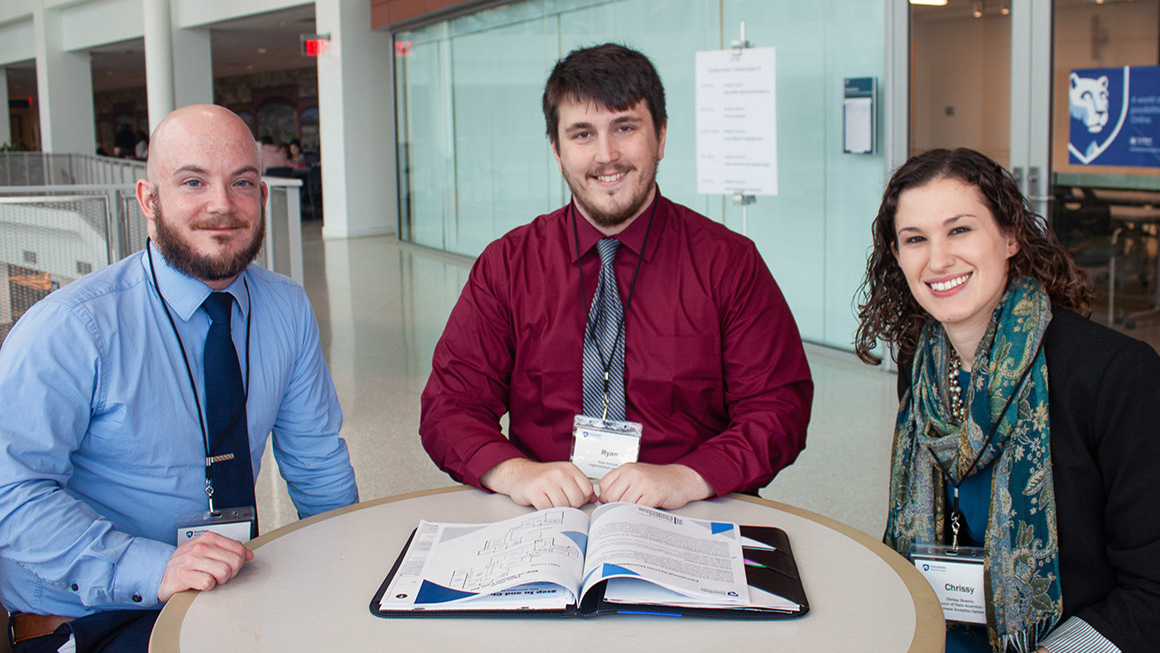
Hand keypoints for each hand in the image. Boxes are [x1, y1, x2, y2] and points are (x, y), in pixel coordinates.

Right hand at [158, 532, 253, 601]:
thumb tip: (249, 554)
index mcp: (208, 538)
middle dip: (231, 573)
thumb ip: (229, 550)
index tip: (230, 566)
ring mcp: (190, 560)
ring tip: (210, 579)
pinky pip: (208, 582)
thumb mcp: (208, 552)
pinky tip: (200, 584)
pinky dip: (207, 587)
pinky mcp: (182, 575)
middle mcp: (199, 547)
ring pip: (224, 572)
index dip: (239, 562)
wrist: (162, 575)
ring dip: (219, 580)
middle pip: (234, 562)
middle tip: (220, 576)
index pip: (239, 549)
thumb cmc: (187, 564)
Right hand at [480, 458, 594, 509]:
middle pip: (577, 500)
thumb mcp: (564, 476)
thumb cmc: (543, 477)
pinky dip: (546, 511)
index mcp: (570, 469)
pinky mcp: (535, 491)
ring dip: (558, 509)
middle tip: (561, 502)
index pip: (588, 490)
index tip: (573, 499)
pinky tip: (543, 503)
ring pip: (563, 506)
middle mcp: (559, 473)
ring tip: (551, 502)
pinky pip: (548, 509)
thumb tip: (594, 499)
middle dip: (571, 505)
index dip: (582, 499)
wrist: (519, 474)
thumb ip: (579, 486)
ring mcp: (547, 481)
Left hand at [598, 463, 713, 509]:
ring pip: (623, 503)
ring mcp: (642, 483)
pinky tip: (644, 509)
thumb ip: (621, 484)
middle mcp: (633, 473)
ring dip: (628, 510)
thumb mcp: (636, 476)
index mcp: (626, 468)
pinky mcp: (652, 493)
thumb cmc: (658, 480)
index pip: (604, 485)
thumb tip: (603, 499)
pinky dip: (638, 512)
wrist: (681, 479)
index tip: (613, 502)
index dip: (606, 497)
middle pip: (611, 496)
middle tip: (627, 507)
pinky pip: (636, 508)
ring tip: (637, 507)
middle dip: (616, 505)